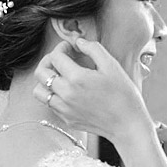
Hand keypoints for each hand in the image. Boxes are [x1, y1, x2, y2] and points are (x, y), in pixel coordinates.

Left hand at [33, 38, 153, 143]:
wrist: (128, 125)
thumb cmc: (123, 94)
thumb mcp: (112, 65)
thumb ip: (93, 49)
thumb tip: (78, 42)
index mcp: (77, 78)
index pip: (55, 56)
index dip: (61, 47)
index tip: (70, 48)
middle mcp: (66, 94)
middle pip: (41, 72)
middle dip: (48, 61)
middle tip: (61, 59)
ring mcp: (64, 109)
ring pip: (39, 91)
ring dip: (45, 80)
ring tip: (59, 76)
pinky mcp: (66, 119)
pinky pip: (49, 104)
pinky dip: (53, 95)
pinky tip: (68, 91)